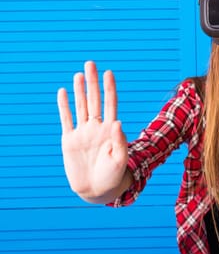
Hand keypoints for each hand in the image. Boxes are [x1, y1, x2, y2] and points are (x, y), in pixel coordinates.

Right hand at [57, 61, 128, 202]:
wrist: (98, 189)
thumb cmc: (114, 175)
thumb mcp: (120, 160)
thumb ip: (120, 141)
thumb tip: (118, 122)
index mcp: (111, 130)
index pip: (111, 103)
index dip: (109, 88)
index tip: (109, 73)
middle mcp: (97, 127)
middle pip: (95, 100)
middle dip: (93, 82)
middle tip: (91, 63)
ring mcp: (83, 132)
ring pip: (81, 106)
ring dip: (79, 91)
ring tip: (79, 74)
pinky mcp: (69, 140)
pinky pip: (66, 120)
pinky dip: (64, 106)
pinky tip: (63, 92)